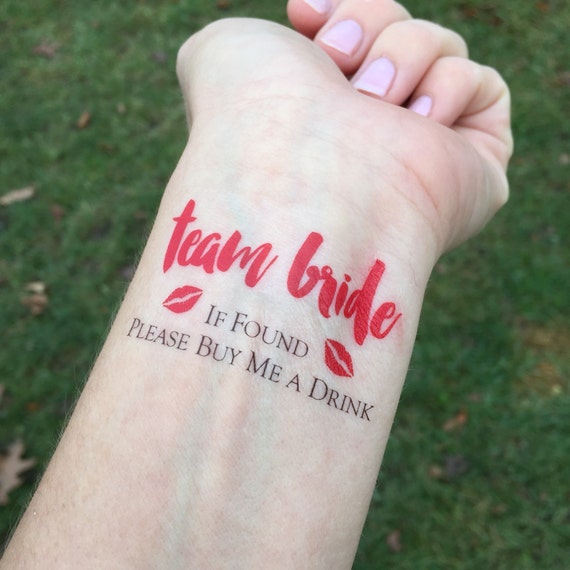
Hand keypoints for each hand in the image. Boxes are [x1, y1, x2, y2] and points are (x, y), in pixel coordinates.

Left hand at [176, 0, 511, 265]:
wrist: (301, 173)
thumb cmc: (257, 117)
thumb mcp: (227, 53)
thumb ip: (257, 44)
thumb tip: (291, 40)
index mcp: (325, 113)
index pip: (359, 36)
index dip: (344, 9)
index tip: (303, 14)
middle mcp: (372, 133)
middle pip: (403, 32)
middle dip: (372, 24)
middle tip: (337, 60)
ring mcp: (422, 149)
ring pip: (444, 49)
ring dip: (404, 55)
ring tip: (371, 100)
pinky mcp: (473, 166)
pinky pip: (486, 86)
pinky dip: (449, 87)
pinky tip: (415, 121)